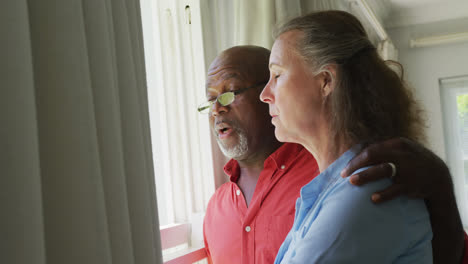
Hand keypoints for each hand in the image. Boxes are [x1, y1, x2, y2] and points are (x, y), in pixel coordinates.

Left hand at [341, 137, 464, 262]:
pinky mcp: (411, 185)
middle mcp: (401, 154)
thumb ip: (383, 150)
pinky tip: (373, 198)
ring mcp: (407, 169)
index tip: (345, 167)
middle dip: (356, 165)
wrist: (437, 175)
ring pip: (382, 170)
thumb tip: (358, 150)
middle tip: (343, 174)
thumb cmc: (412, 161)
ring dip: (365, 176)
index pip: (371, 149)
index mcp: (397, 144)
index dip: (356, 158)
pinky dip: (383, 194)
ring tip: (352, 182)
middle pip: (373, 155)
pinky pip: (395, 190)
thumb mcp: (401, 150)